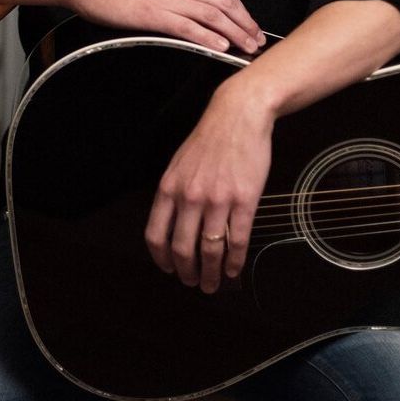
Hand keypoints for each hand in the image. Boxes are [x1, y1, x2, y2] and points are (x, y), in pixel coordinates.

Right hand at [71, 0, 265, 53]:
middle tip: (257, 42)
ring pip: (211, 15)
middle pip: (224, 3)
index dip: (242, 10)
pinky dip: (207, 37)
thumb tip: (195, 8)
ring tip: (246, 48)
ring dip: (234, 33)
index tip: (252, 26)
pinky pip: (187, 26)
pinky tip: (219, 47)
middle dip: (245, 23)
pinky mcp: (153, 13)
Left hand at [143, 74, 272, 293]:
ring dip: (211, 274)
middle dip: (187, 273)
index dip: (161, 259)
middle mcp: (190, 197)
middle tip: (193, 283)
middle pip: (182, 249)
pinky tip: (234, 269)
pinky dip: (235, 262)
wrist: (238, 116)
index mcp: (169, 188)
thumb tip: (171, 224)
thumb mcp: (179, 163)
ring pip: (210, 251)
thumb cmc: (209, 139)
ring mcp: (217, 200)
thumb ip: (174, 193)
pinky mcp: (244, 201)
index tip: (169, 269)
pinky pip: (237, 241)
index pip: (156, 235)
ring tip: (213, 284)